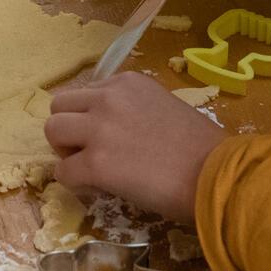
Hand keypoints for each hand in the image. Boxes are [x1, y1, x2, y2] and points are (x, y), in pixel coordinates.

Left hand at [46, 73, 225, 220]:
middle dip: (68, 130)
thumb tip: (111, 133)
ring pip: (52, 131)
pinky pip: (62, 172)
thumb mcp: (163, 108)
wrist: (217, 175)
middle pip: (59, 106)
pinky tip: (97, 189)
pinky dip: (73, 183)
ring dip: (65, 152)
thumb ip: (132, 110)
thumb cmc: (202, 149)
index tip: (108, 137)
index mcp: (128, 82)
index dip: (90, 117)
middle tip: (88, 152)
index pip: (86, 92)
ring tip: (88, 169)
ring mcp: (100, 129)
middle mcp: (109, 98)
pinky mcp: (95, 163)